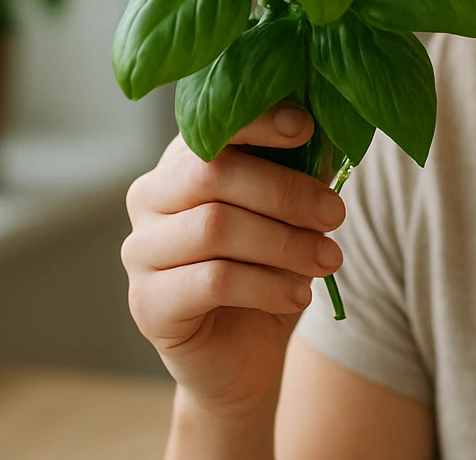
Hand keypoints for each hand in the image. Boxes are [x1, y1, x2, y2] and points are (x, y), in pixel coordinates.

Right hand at [121, 104, 344, 415]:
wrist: (242, 356)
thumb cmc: (269, 269)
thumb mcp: (293, 213)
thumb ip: (302, 169)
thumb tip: (333, 127)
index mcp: (181, 163)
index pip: (210, 125)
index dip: (258, 120)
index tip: (307, 127)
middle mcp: (149, 198)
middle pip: (212, 174)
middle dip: (285, 192)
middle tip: (336, 214)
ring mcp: (140, 251)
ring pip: (215, 227)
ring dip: (285, 243)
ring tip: (328, 260)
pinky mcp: (147, 303)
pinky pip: (212, 282)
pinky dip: (268, 285)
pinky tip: (300, 295)